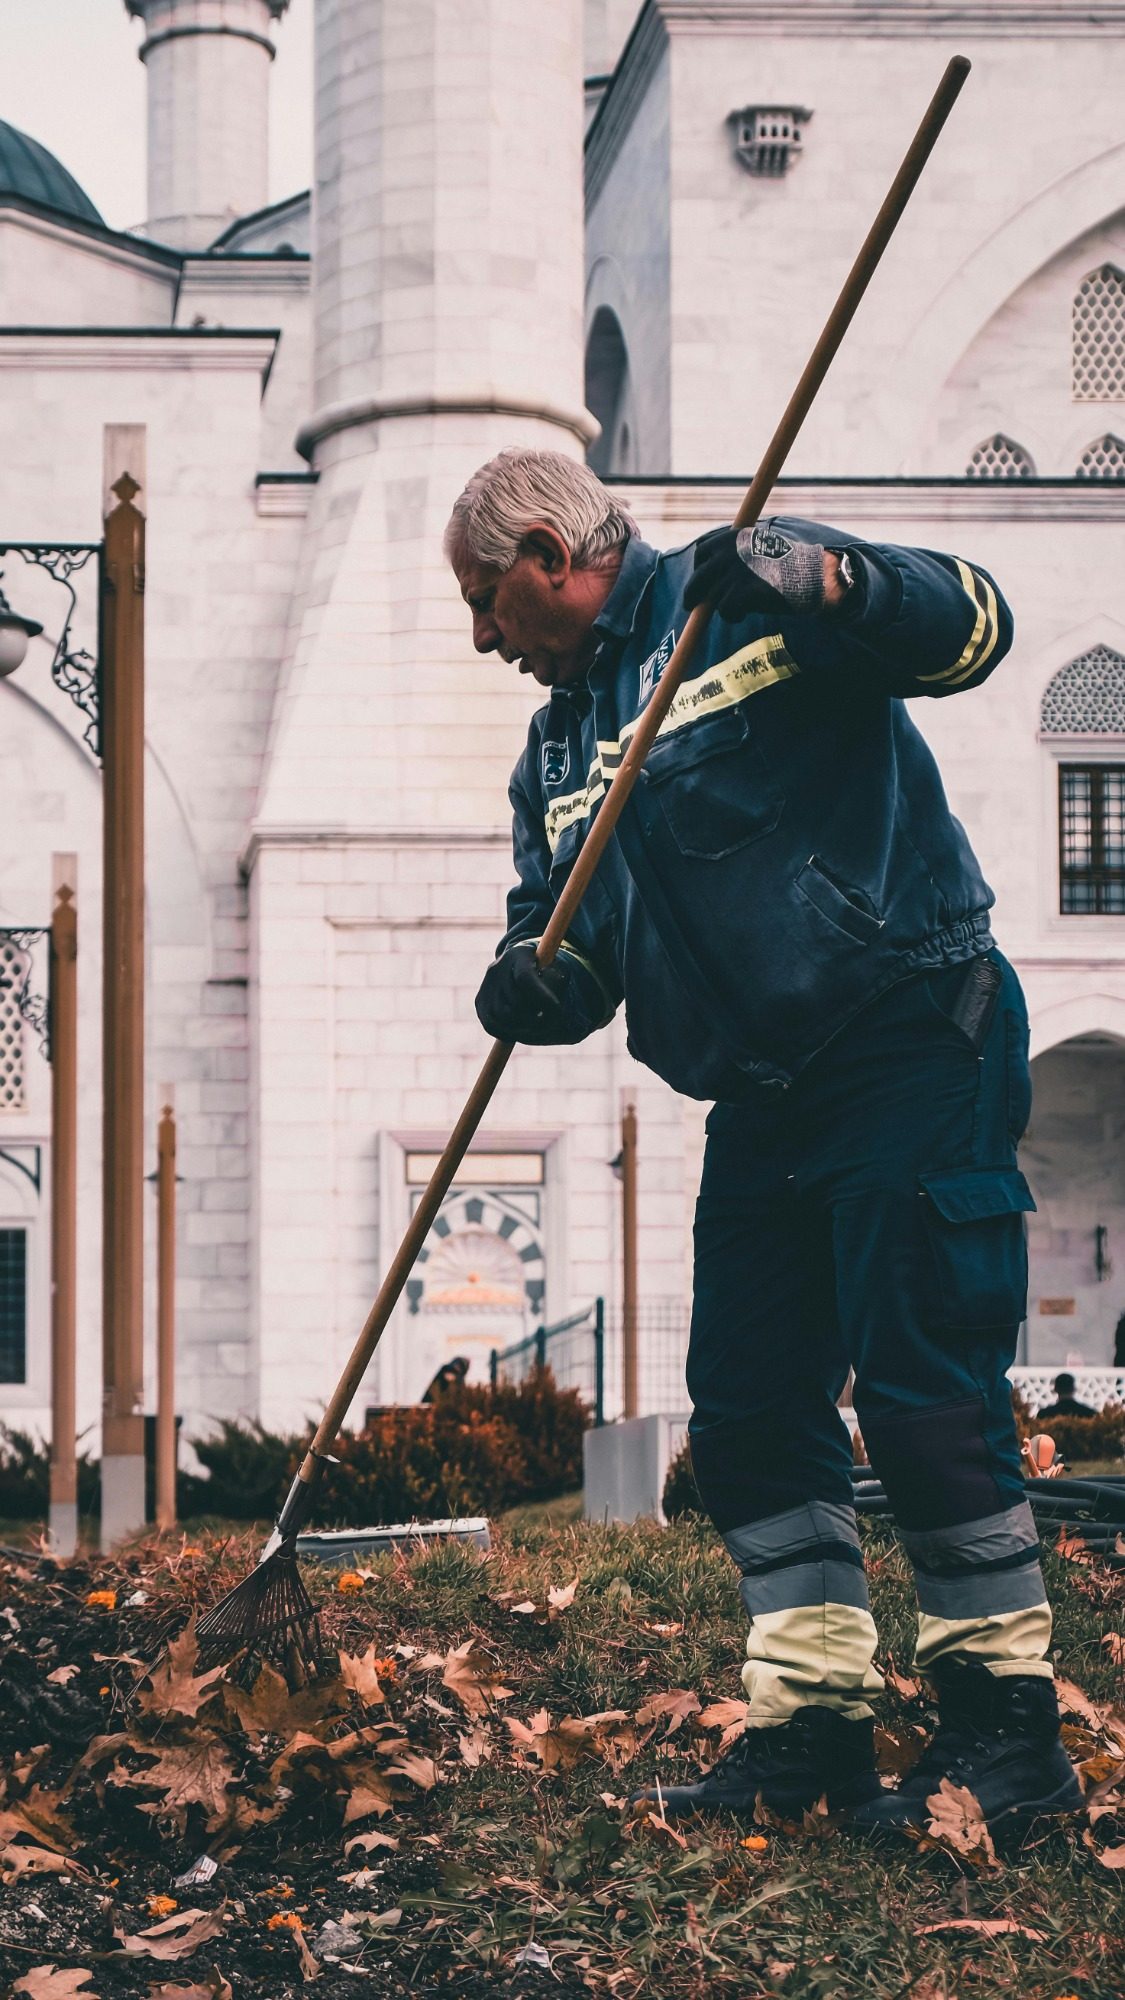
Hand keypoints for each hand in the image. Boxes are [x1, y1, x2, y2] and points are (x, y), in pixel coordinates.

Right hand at [475, 944, 604, 1044]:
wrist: (521, 967)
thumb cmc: (545, 971)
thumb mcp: (557, 970)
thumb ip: (556, 983)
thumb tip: (551, 1008)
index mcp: (518, 955)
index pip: (525, 978)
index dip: (541, 997)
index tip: (557, 1010)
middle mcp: (497, 968)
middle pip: (515, 1001)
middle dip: (535, 1016)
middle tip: (549, 1021)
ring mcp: (486, 986)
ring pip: (504, 1016)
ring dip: (523, 1026)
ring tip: (537, 1024)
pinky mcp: (480, 1002)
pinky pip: (492, 1026)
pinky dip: (509, 1032)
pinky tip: (522, 1030)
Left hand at [684, 521, 836, 619]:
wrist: (808, 575)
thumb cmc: (786, 564)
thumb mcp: (757, 547)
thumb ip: (736, 555)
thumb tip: (714, 576)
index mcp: (731, 538)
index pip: (702, 553)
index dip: (700, 568)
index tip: (703, 578)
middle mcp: (727, 554)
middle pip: (698, 578)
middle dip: (692, 593)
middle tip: (690, 605)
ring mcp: (732, 574)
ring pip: (712, 598)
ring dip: (723, 606)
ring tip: (739, 609)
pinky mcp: (739, 593)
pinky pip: (725, 611)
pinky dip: (732, 616)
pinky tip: (744, 614)